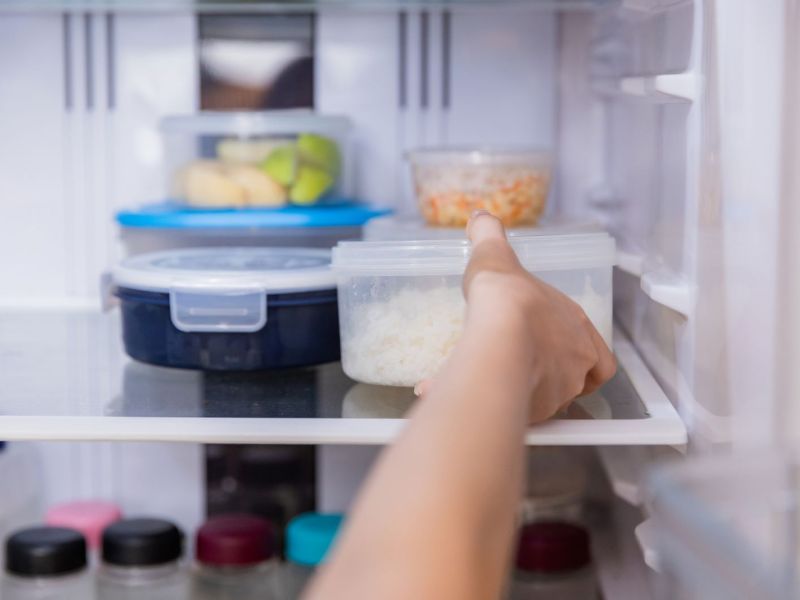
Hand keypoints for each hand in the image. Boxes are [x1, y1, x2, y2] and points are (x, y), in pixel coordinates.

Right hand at [419, 211, 615, 422]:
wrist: (499, 334)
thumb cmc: (506, 295)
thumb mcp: (496, 256)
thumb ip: (489, 236)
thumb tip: (480, 217)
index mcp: (576, 325)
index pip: (596, 353)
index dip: (577, 355)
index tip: (553, 353)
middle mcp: (577, 361)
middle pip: (577, 381)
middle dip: (553, 378)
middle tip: (523, 369)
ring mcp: (560, 390)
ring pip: (550, 401)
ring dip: (527, 395)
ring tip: (495, 385)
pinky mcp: (538, 412)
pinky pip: (520, 415)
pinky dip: (498, 407)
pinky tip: (470, 396)